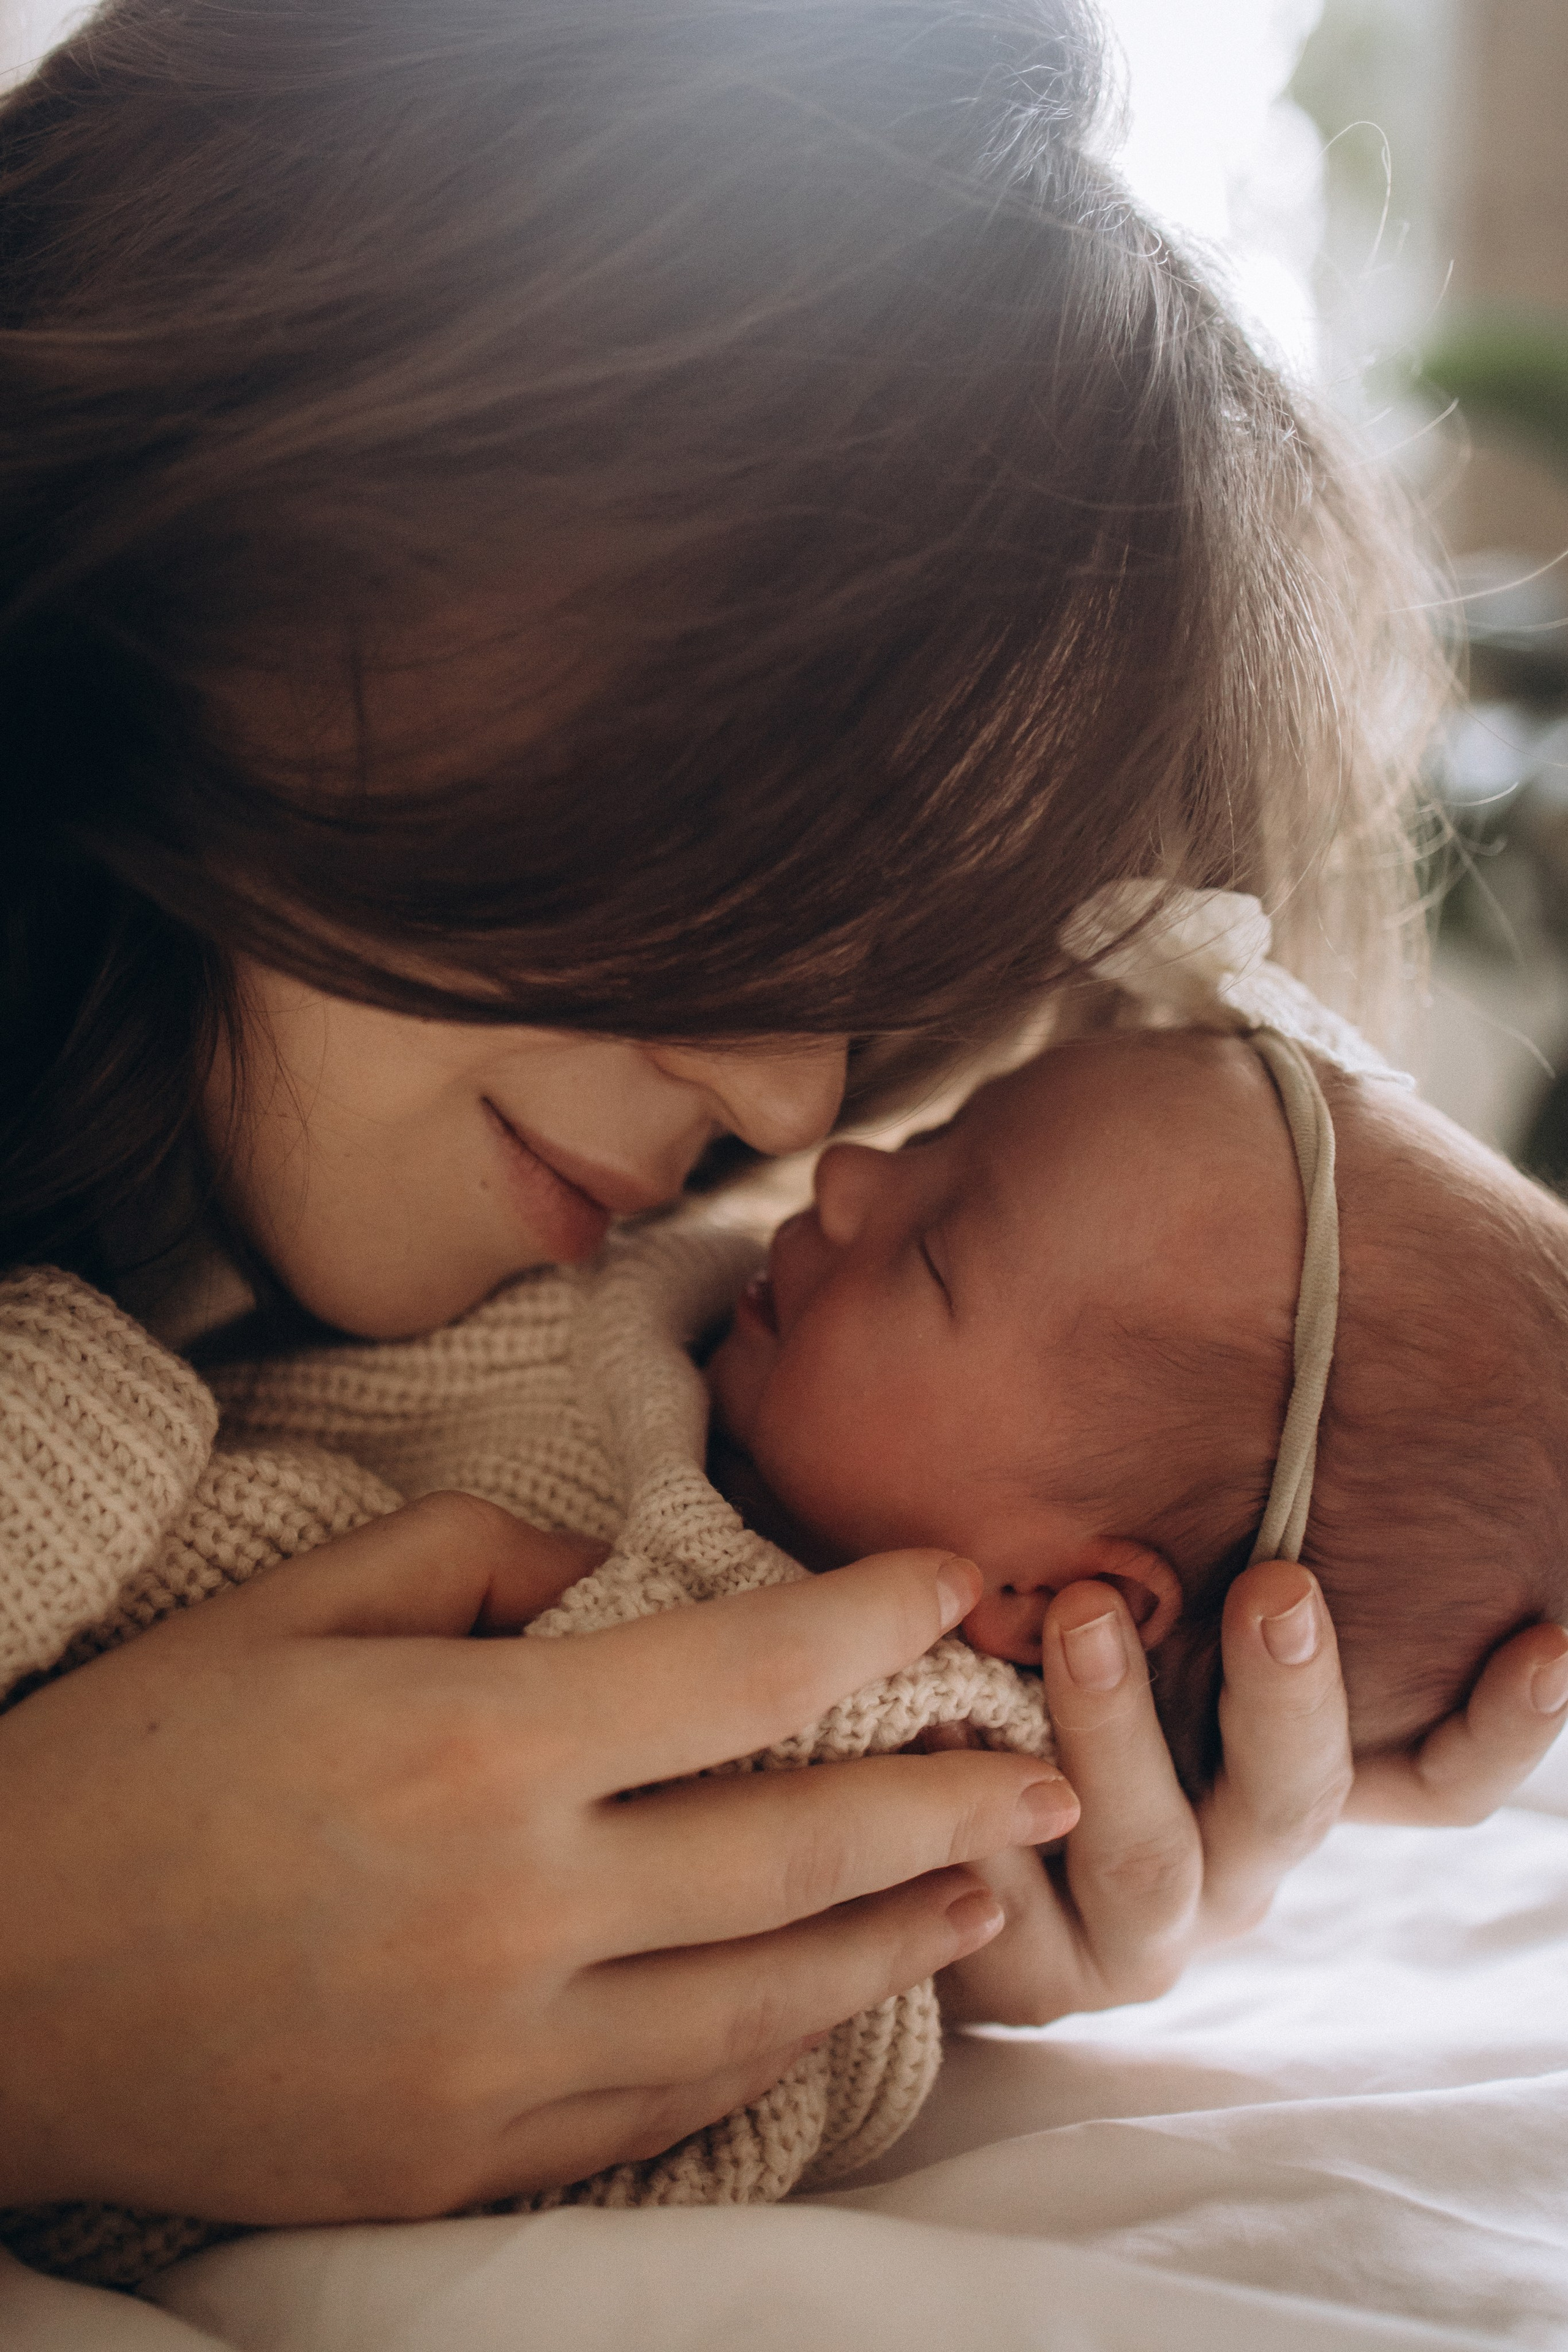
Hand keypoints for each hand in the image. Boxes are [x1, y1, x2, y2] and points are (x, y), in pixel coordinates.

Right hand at [0, 1499, 1073, 2219]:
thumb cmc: (130, 1767)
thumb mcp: (294, 1607)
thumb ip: (477, 1566)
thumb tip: (612, 1582)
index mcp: (477, 1744)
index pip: (742, 1670)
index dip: (872, 1614)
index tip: (960, 1582)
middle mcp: (513, 1907)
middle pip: (793, 1847)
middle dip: (948, 1800)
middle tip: (1053, 1769)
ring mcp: (494, 2055)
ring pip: (757, 1996)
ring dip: (893, 1942)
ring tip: (984, 1899)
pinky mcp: (457, 2157)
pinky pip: (659, 2104)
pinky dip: (761, 2048)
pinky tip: (823, 2008)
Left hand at [939, 1560, 1567, 2026]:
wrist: (935, 1832)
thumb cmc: (1057, 1674)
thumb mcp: (1151, 1614)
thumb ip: (1211, 1549)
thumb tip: (1337, 1335)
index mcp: (1289, 1787)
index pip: (1436, 1777)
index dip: (1504, 1726)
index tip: (1552, 1642)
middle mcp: (1240, 1868)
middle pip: (1295, 1799)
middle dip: (1289, 1692)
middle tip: (1277, 1586)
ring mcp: (1143, 1934)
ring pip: (1152, 1852)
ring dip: (1120, 1730)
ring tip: (1081, 1615)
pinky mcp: (1033, 1976)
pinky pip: (1014, 1906)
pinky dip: (983, 1810)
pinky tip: (938, 1721)